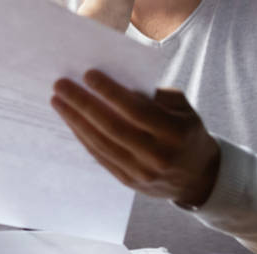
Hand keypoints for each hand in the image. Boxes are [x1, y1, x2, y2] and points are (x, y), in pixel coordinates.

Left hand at [51, 70, 220, 206]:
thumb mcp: (183, 108)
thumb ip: (155, 95)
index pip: (136, 110)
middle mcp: (157, 155)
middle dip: (83, 104)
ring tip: (58, 100)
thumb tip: (116, 80)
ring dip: (75, 120)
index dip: (110, 92)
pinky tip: (70, 120)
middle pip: (112, 127)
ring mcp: (142, 172)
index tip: (88, 74)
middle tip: (61, 85)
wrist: (198, 176)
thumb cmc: (186, 131)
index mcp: (174, 132)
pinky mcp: (129, 181)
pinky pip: (100, 156)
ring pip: (101, 143)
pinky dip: (83, 137)